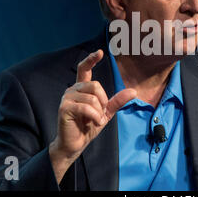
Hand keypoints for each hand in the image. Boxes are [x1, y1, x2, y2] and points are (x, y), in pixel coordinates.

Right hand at [49, 49, 135, 182]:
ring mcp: (67, 98)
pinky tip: (92, 123)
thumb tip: (133, 91)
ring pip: (92, 97)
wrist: (76, 144)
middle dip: (102, 101)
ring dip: (98, 112)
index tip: (100, 52)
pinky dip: (94, 117)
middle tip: (99, 113)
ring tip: (93, 120)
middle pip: (95, 85)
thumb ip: (117, 100)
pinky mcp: (64, 108)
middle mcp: (72, 89)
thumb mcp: (106, 112)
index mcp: (82, 88)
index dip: (91, 59)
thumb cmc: (88, 126)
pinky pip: (86, 107)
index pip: (84, 69)